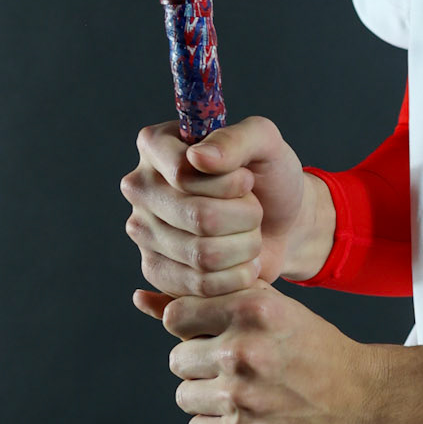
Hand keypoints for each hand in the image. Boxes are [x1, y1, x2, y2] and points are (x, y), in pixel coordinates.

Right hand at [122, 114, 334, 316]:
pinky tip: (244, 260)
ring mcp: (143, 231)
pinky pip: (199, 285)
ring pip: (202, 254)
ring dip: (245, 246)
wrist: (281, 222)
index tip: (247, 179)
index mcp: (156, 145)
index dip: (229, 183)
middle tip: (255, 208)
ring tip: (250, 233)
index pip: (184, 174)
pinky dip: (236, 276)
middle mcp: (141, 187)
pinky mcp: (155, 270)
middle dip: (245, 216)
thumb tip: (197, 157)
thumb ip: (236, 138)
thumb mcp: (265, 142)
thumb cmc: (268, 175)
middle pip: (198, 217)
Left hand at [162, 283, 383, 423]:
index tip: (222, 337)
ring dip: (211, 399)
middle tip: (243, 370)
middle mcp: (243, 351)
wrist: (363, 399)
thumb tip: (139, 298)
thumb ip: (202, 303)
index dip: (196, 329)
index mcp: (251, 309)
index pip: (175, 317)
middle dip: (203, 366)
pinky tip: (251, 418)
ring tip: (251, 395)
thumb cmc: (311, 349)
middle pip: (178, 361)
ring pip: (185, 398)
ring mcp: (241, 398)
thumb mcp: (266, 308)